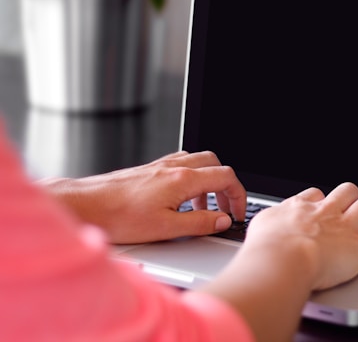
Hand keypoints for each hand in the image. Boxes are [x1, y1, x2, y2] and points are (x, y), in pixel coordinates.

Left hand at [39, 151, 246, 243]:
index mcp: (183, 179)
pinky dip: (191, 178)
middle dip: (226, 186)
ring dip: (208, 182)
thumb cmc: (119, 217)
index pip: (225, 178)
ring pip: (198, 162)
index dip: (239, 196)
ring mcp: (161, 166)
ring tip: (203, 208)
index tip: (237, 213)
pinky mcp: (149, 170)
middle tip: (225, 208)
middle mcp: (174, 167)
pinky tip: (182, 198)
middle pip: (215, 164)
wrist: (86, 206)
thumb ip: (200, 223)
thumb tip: (222, 221)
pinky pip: (181, 165)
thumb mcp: (166, 228)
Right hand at [245, 182, 357, 289]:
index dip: (320, 202)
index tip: (320, 211)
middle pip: (345, 191)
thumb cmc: (265, 247)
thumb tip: (265, 227)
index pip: (315, 194)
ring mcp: (345, 228)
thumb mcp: (259, 228)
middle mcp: (326, 212)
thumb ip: (266, 224)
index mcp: (301, 207)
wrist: (281, 258)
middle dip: (349, 200)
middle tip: (348, 214)